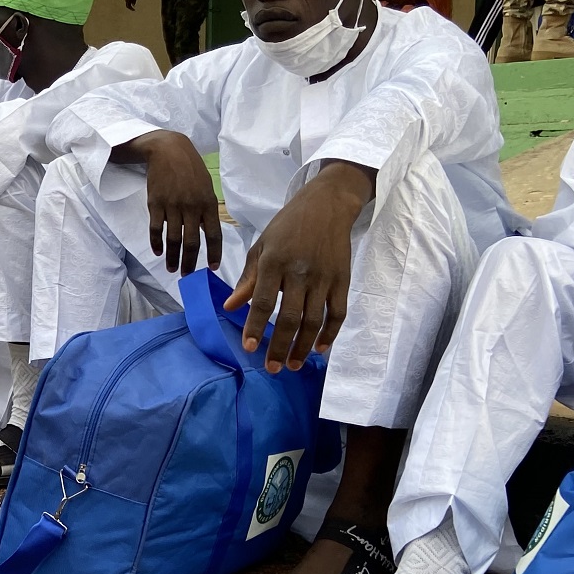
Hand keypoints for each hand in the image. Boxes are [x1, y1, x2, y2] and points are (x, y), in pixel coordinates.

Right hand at [122, 130, 222, 276]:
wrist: (168, 150)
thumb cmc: (190, 169)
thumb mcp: (205, 187)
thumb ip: (206, 210)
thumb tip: (205, 232)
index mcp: (207, 203)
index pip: (213, 234)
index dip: (214, 253)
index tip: (213, 267)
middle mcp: (191, 207)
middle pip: (191, 242)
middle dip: (190, 262)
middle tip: (188, 275)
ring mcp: (172, 206)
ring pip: (173, 239)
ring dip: (172, 257)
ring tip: (172, 269)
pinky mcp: (155, 204)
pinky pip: (156, 229)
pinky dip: (156, 243)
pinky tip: (157, 252)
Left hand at [225, 161, 373, 371]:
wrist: (327, 205)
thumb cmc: (287, 226)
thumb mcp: (261, 246)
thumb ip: (248, 279)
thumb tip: (230, 307)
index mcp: (274, 262)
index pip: (263, 302)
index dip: (256, 327)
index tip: (249, 348)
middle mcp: (300, 272)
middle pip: (290, 318)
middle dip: (279, 346)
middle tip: (272, 368)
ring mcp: (324, 277)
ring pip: (315, 320)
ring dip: (303, 347)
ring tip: (291, 365)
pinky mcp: (342, 280)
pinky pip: (337, 313)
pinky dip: (330, 334)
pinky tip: (320, 349)